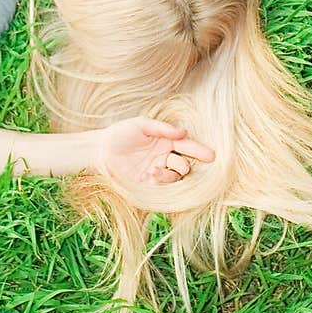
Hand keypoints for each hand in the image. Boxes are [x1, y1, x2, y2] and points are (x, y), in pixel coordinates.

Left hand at [96, 117, 215, 185]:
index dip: (199, 150)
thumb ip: (163, 128)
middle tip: (181, 164)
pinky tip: (151, 175)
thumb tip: (184, 131)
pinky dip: (161, 182)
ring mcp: (156, 171)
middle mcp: (163, 157)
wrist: (100, 151)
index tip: (211, 156)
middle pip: (184, 163)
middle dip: (186, 165)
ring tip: (156, 169)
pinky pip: (163, 187)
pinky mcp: (148, 185)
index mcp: (164, 141)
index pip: (186, 146)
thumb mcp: (141, 125)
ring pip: (175, 177)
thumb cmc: (120, 134)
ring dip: (171, 174)